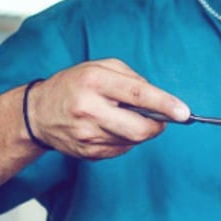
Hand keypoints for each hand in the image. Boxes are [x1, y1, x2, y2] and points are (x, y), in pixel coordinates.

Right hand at [25, 59, 189, 158]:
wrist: (37, 112)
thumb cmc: (75, 84)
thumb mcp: (101, 67)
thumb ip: (132, 78)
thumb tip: (159, 99)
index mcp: (95, 81)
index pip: (138, 94)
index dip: (165, 104)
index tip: (184, 112)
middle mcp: (90, 109)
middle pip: (139, 128)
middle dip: (158, 126)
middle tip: (163, 119)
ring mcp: (87, 135)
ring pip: (133, 140)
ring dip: (140, 130)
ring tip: (124, 116)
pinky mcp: (86, 153)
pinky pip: (121, 149)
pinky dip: (126, 139)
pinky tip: (112, 127)